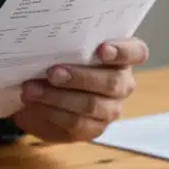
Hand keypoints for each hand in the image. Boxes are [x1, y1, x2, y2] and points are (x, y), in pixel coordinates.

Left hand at [13, 38, 148, 142]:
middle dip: (79, 77)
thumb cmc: (56, 62)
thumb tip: (48, 40)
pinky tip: (35, 104)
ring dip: (58, 97)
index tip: (102, 49)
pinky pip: (76, 123)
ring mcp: (110, 108)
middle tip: (52, 73)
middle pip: (111, 82)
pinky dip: (52, 113)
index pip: (136, 53)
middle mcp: (122, 83)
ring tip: (31, 89)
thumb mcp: (61, 49)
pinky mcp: (93, 128)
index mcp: (121, 57)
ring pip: (91, 105)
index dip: (122, 51)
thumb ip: (66, 43)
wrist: (40, 92)